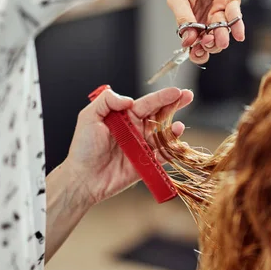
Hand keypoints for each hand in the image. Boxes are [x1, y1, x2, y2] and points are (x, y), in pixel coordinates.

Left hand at [65, 87, 193, 204]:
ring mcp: (141, 148)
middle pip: (159, 115)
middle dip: (174, 106)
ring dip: (173, 130)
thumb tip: (129, 99)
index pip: (147, 103)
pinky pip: (161, 156)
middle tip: (188, 97)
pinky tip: (176, 144)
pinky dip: (170, 151)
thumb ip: (108, 101)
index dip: (162, 97)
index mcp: (124, 117)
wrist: (82, 178)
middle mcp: (135, 130)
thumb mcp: (89, 117)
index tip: (176, 91)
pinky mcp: (144, 165)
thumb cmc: (83, 148)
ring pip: (163, 136)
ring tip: (179, 126)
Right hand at [167, 0, 244, 64]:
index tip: (197, 52)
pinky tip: (238, 34)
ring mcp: (219, 10)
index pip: (196, 43)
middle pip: (212, 41)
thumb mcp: (176, 0)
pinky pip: (235, 16)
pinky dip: (238, 26)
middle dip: (211, 45)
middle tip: (208, 41)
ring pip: (224, 31)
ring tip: (220, 38)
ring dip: (223, 37)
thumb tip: (188, 42)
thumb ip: (184, 20)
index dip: (198, 51)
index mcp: (190, 21)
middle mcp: (205, 18)